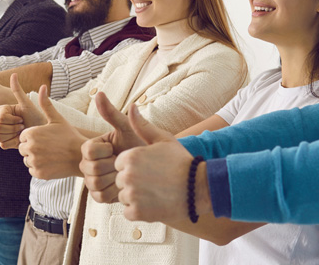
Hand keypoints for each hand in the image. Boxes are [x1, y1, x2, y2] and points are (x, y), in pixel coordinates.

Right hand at [0, 73, 52, 148]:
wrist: (45, 134)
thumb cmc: (38, 118)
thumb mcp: (27, 104)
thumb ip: (18, 91)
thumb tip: (14, 74)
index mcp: (6, 110)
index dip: (10, 118)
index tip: (22, 118)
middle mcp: (2, 120)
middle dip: (12, 127)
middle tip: (23, 125)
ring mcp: (3, 132)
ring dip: (12, 134)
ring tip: (22, 132)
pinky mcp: (5, 142)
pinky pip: (2, 144)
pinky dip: (13, 143)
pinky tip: (20, 139)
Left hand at [15, 79, 87, 178]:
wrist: (82, 155)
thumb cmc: (69, 135)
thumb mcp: (57, 118)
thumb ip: (46, 104)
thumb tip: (42, 87)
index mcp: (31, 133)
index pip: (23, 137)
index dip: (34, 137)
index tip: (46, 138)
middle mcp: (30, 148)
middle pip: (23, 149)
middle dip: (33, 148)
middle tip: (49, 147)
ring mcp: (34, 162)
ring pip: (27, 160)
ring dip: (36, 159)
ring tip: (51, 155)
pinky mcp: (38, 173)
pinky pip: (33, 170)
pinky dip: (40, 168)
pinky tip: (52, 163)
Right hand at [80, 93, 147, 203]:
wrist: (153, 167)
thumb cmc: (140, 145)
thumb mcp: (127, 128)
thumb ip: (112, 113)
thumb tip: (99, 93)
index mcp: (92, 147)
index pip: (88, 150)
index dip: (105, 151)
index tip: (117, 148)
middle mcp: (88, 164)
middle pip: (89, 168)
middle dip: (111, 165)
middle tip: (123, 162)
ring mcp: (92, 180)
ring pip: (94, 184)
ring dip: (113, 179)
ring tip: (124, 172)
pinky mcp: (99, 196)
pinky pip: (100, 197)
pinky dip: (114, 192)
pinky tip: (124, 185)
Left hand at [114, 106, 207, 222]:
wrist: (199, 188)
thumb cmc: (181, 162)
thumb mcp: (163, 139)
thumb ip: (143, 125)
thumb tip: (131, 107)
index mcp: (130, 156)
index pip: (119, 164)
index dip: (135, 167)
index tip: (150, 169)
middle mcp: (127, 175)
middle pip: (120, 181)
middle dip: (134, 182)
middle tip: (155, 182)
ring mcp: (131, 194)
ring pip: (124, 197)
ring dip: (136, 197)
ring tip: (156, 192)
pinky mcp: (136, 212)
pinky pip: (128, 212)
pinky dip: (139, 211)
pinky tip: (155, 203)